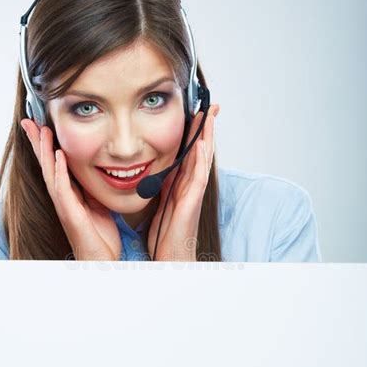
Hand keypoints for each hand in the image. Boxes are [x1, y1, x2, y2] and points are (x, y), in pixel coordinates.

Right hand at [21, 119, 121, 260]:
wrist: (100, 260)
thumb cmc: (99, 236)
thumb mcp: (98, 205)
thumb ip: (92, 188)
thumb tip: (99, 170)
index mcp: (68, 194)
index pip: (53, 164)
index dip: (46, 145)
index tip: (41, 125)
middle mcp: (61, 198)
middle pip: (45, 164)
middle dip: (37, 142)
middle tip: (28, 120)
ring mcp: (64, 205)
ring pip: (49, 172)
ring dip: (44, 151)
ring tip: (40, 130)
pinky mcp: (70, 213)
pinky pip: (62, 188)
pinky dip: (59, 171)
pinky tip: (58, 155)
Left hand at [147, 104, 219, 260]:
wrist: (171, 260)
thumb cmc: (166, 237)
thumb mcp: (160, 205)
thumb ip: (161, 187)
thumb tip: (156, 171)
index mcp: (180, 187)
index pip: (188, 154)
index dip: (193, 134)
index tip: (196, 114)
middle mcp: (189, 188)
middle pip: (200, 153)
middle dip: (205, 130)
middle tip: (210, 107)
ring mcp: (192, 195)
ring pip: (202, 161)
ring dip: (207, 138)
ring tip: (209, 116)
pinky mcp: (191, 205)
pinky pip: (198, 179)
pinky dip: (201, 161)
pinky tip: (203, 145)